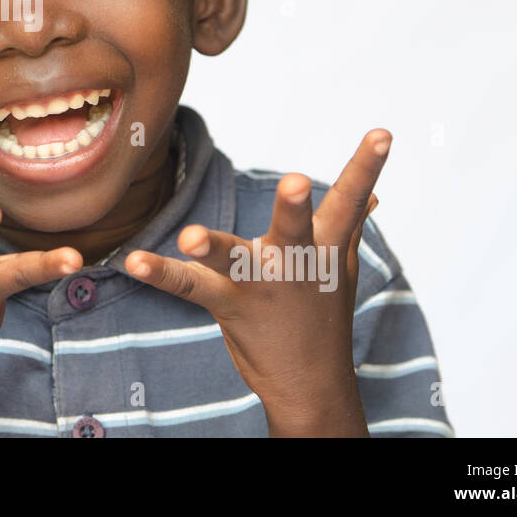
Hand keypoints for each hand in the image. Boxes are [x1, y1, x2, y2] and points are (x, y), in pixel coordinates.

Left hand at [124, 129, 389, 433]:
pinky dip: (159, 273)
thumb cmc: (323, 313)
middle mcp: (294, 262)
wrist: (310, 382)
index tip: (382, 133)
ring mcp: (260, 285)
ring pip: (234, 260)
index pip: (349, 201)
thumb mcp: (342, 267)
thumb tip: (376, 195)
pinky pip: (187, 286)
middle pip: (294, 228)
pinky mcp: (227, 304)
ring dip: (212, 247)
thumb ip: (352, 223)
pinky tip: (133, 261)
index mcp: (324, 246)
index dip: (366, 166)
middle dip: (295, 206)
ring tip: (190, 236)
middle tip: (296, 181)